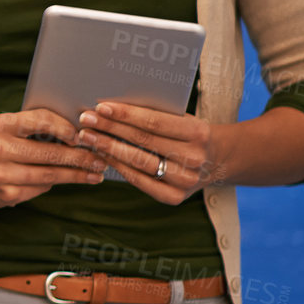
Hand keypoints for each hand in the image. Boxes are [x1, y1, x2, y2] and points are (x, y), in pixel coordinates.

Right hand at [0, 108, 107, 209]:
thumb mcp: (7, 129)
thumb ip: (36, 128)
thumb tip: (80, 133)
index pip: (40, 121)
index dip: (66, 128)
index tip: (84, 134)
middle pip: (49, 152)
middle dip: (80, 156)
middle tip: (100, 158)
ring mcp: (0, 174)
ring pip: (50, 174)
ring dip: (77, 174)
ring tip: (96, 172)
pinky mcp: (6, 194)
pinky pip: (41, 188)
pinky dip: (58, 183)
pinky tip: (73, 180)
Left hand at [76, 101, 221, 203]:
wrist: (217, 161)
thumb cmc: (189, 133)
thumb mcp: (184, 119)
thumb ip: (157, 113)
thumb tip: (113, 106)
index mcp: (198, 133)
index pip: (155, 122)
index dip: (126, 115)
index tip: (100, 107)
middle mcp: (193, 158)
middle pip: (143, 141)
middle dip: (110, 129)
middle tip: (85, 120)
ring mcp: (184, 181)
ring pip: (138, 162)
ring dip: (109, 148)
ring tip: (88, 137)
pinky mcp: (174, 197)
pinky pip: (139, 181)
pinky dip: (119, 167)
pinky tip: (103, 155)